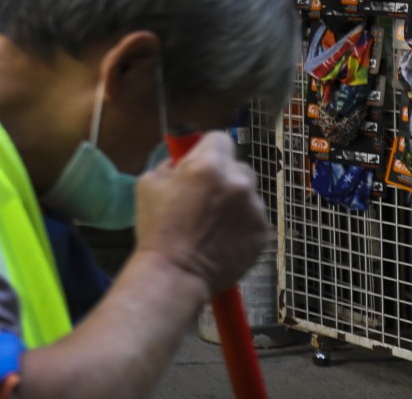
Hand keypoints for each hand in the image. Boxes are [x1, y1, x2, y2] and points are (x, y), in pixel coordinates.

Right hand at [134, 132, 268, 297]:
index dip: (207, 149)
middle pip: (238, 166)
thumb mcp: (148, 184)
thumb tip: (182, 163)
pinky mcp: (263, 232)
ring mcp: (254, 208)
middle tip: (204, 197)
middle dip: (224, 176)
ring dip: (234, 202)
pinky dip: (241, 225)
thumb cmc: (157, 229)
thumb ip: (170, 166)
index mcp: (208, 165)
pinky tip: (222, 239)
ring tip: (212, 224)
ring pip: (247, 194)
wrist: (175, 273)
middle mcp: (238, 181)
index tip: (198, 162)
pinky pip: (253, 219)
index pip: (220, 138)